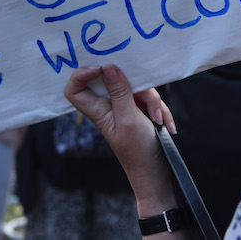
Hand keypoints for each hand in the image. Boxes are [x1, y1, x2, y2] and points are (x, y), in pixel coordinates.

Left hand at [64, 65, 178, 214]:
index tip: (102, 68)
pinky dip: (158, 107)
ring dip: (151, 100)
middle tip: (145, 98)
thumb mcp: (129, 119)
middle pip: (113, 80)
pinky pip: (148, 97)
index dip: (81, 74)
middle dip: (135, 85)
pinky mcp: (140, 108)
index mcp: (97, 110)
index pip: (75, 89)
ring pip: (135, 87)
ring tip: (158, 119)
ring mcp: (124, 106)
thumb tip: (108, 67)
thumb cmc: (139, 151)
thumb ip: (119, 92)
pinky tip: (165, 123)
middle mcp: (108, 106)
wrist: (158, 173)